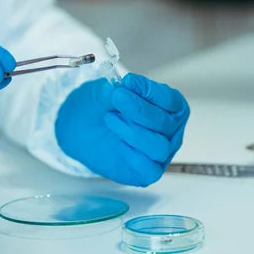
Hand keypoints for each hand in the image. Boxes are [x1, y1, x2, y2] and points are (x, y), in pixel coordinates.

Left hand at [55, 73, 189, 186]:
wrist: (83, 127)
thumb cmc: (103, 106)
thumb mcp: (107, 90)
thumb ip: (118, 89)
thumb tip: (124, 87)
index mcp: (171, 107)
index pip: (171, 100)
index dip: (150, 91)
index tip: (128, 82)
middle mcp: (171, 131)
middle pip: (165, 123)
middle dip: (139, 109)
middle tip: (117, 97)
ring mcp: (161, 153)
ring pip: (159, 147)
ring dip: (133, 131)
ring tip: (110, 118)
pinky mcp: (146, 172)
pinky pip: (150, 170)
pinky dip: (133, 156)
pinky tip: (118, 144)